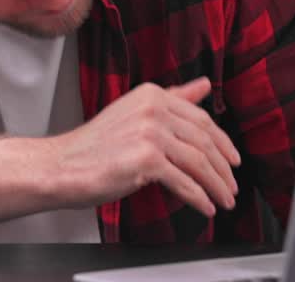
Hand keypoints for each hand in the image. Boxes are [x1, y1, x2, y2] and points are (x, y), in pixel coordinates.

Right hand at [47, 78, 240, 217]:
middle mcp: (152, 109)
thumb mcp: (135, 113)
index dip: (223, 143)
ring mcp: (150, 133)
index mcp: (151, 95)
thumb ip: (172, 98)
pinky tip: (204, 207)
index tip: (232, 160)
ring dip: (216, 187)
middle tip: (231, 186)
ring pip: (199, 163)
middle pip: (204, 141)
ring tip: (222, 201)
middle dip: (223, 169)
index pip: (201, 118)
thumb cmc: (93, 147)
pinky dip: (199, 198)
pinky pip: (184, 182)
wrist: (61, 167)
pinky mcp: (146, 160)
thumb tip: (203, 86)